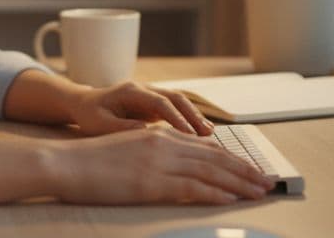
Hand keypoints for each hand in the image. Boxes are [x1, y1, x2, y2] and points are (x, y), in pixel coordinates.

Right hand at [46, 126, 274, 204]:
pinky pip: (192, 187)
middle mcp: (164, 143)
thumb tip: (179, 166)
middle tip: (267, 182)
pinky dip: (216, 193)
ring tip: (258, 192)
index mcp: (159, 135)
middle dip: (244, 171)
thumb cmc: (92, 162)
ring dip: (239, 183)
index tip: (251, 170)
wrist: (66, 163)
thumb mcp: (129, 149)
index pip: (206, 148)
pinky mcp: (151, 182)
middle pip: (215, 158)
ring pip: (210, 172)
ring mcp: (158, 162)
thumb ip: (155, 153)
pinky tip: (231, 199)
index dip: (233, 160)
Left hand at [69, 81, 214, 136]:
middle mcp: (144, 89)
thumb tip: (147, 132)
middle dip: (193, 115)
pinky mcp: (154, 104)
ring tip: (210, 134)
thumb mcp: (99, 124)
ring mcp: (150, 95)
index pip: (159, 102)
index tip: (188, 135)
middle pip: (175, 97)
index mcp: (130, 91)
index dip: (176, 118)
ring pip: (179, 101)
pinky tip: (201, 133)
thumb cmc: (90, 115)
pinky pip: (176, 110)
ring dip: (195, 116)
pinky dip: (189, 119)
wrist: (85, 104)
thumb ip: (122, 128)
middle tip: (207, 135)